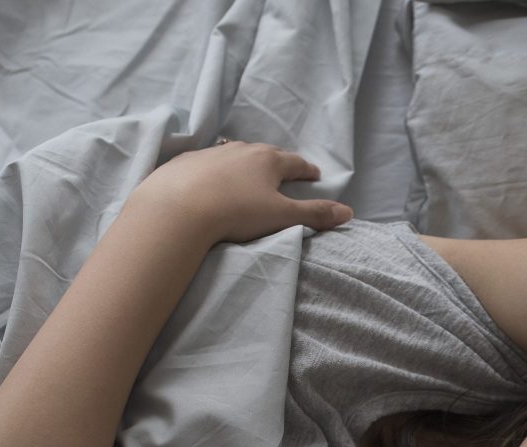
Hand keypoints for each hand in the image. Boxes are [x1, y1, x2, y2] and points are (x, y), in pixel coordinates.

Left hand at [130, 140, 351, 243]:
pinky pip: (208, 163)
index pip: (296, 163)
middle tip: (284, 173)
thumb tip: (348, 212)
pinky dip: (216, 170)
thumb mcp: (282, 216)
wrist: (178, 207)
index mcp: (269, 160)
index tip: (314, 175)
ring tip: (249, 176)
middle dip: (278, 163)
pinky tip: (212, 181)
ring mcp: (212, 152)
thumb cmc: (237, 212)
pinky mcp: (187, 161)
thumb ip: (315, 214)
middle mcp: (242, 149)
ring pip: (236, 154)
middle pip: (267, 154)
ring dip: (246, 164)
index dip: (307, 170)